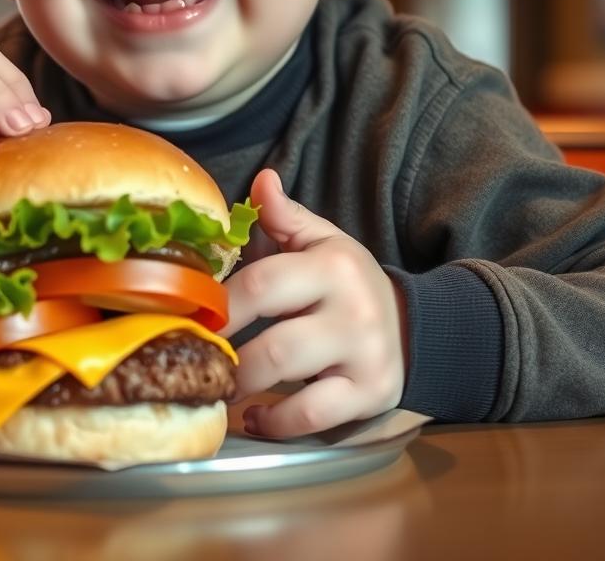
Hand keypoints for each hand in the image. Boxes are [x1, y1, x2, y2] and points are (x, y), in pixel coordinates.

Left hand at [222, 169, 407, 437]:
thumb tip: (261, 180)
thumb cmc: (348, 283)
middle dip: (227, 355)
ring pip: (288, 378)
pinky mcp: (370, 395)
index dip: (218, 306)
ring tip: (220, 384)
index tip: (190, 317)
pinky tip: (255, 417)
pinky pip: (312, 418)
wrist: (414, 327)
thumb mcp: (323, 241)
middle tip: (198, 358)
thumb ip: (285, 215)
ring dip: (242, 387)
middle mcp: (352, 311)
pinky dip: (275, 423)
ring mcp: (363, 357)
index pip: (261, 285)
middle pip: (273, 342)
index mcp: (332, 266)